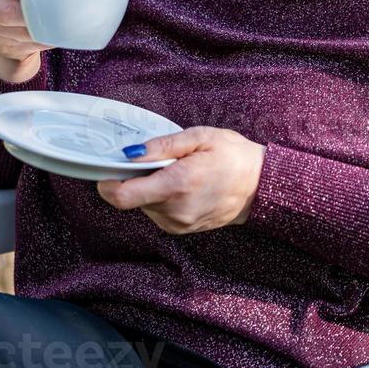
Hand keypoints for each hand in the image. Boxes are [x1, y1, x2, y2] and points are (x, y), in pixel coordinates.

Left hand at [95, 127, 265, 233]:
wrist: (260, 185)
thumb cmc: (233, 156)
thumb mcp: (199, 137)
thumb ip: (162, 146)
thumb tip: (130, 153)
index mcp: (177, 185)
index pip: (123, 196)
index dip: (108, 184)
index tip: (109, 170)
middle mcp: (175, 210)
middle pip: (132, 198)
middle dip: (137, 178)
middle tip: (159, 161)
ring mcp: (178, 224)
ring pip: (144, 205)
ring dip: (151, 188)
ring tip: (177, 173)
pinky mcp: (181, 229)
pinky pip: (157, 212)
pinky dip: (161, 198)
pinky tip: (182, 186)